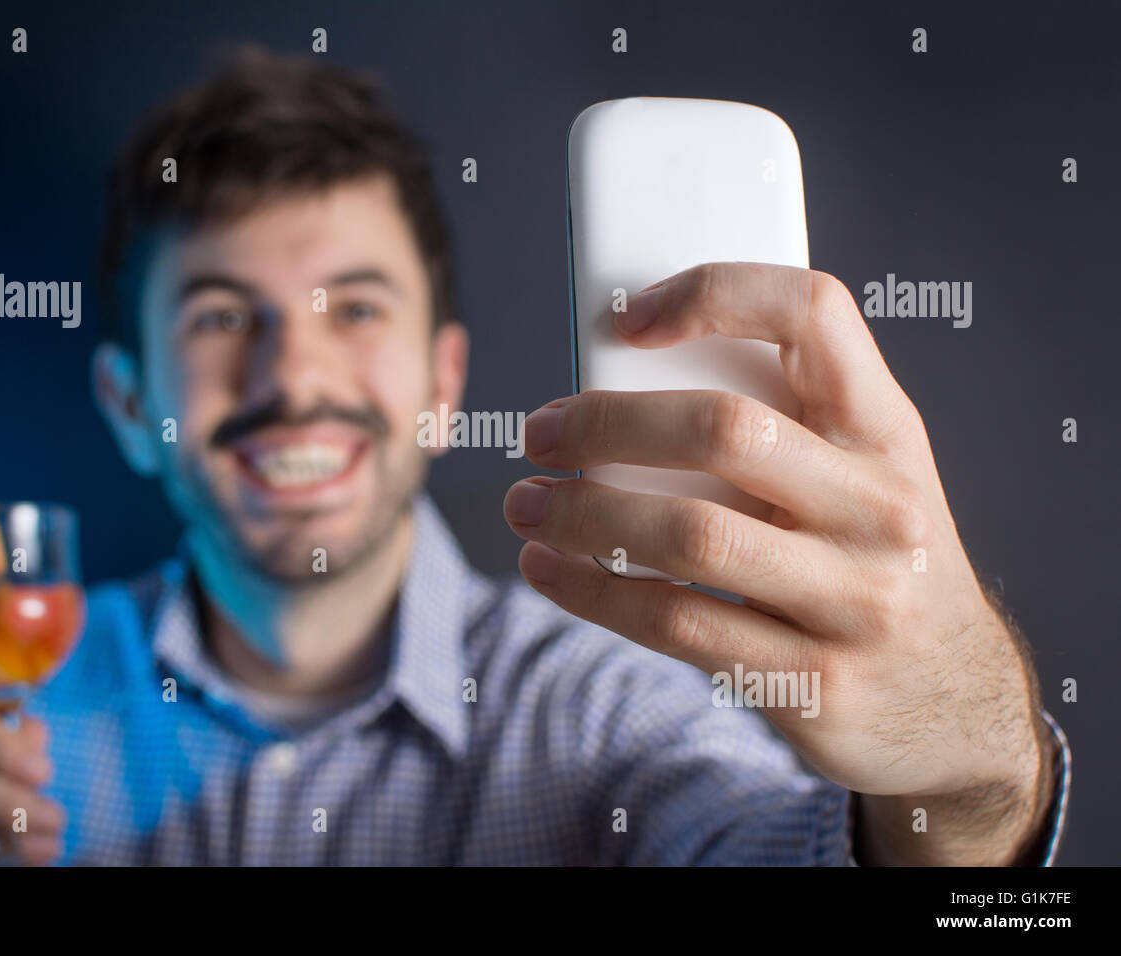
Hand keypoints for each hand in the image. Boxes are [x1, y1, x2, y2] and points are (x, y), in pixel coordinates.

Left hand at [504, 262, 1050, 862]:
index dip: (711, 294)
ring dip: (581, 515)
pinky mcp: (813, 681)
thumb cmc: (872, 558)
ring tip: (524, 505)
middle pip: (724, 429)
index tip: (625, 319)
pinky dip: (594, 592)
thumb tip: (619, 380)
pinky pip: (678, 622)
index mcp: (888, 430)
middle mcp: (882, 507)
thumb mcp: (863, 475)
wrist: (954, 700)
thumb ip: (778, 425)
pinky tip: (549, 571)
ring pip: (689, 535)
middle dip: (607, 424)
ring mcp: (854, 600)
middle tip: (540, 434)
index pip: (813, 314)